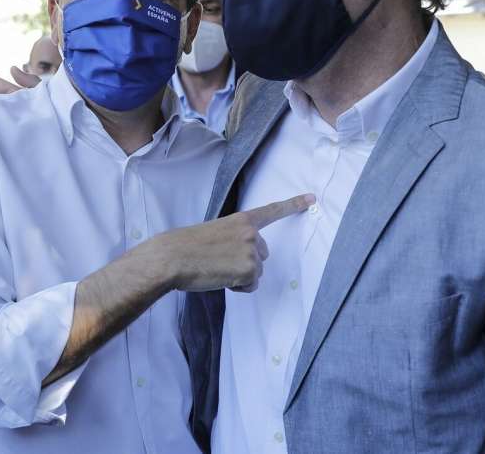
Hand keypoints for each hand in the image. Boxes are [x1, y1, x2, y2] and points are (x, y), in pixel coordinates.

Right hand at [151, 194, 314, 292]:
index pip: (272, 211)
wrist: (173, 257)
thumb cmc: (186, 246)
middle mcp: (251, 233)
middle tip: (219, 261)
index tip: (312, 198)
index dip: (294, 204)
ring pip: (255, 272)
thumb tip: (240, 258)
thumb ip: (233, 238)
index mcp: (241, 220)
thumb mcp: (214, 233)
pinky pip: (250, 286)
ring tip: (215, 269)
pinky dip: (237, 287)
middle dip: (246, 262)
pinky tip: (219, 278)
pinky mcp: (250, 270)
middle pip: (262, 255)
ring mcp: (252, 252)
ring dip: (239, 276)